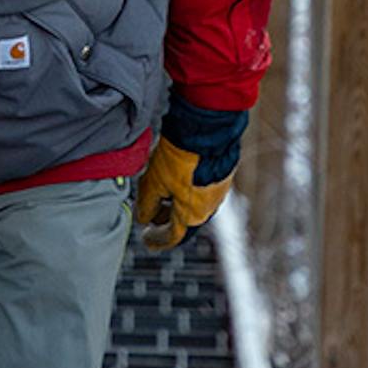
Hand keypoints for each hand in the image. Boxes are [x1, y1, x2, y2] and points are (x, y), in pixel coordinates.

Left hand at [134, 94, 247, 250]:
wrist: (207, 127)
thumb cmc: (180, 156)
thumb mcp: (153, 182)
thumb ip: (147, 204)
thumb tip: (144, 218)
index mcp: (191, 215)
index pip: (172, 236)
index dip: (157, 239)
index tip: (147, 239)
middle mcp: (209, 207)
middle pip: (184, 221)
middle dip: (166, 221)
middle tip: (152, 220)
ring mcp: (218, 190)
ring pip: (194, 204)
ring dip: (176, 204)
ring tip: (162, 196)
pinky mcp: (223, 174)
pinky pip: (203, 189)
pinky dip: (188, 189)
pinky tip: (177, 178)